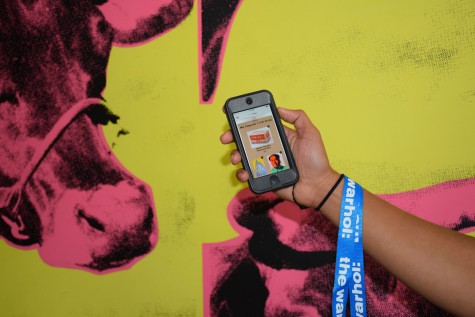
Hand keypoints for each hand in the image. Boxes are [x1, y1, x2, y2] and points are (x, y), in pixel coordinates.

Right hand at [220, 108, 339, 207]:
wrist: (318, 186)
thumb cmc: (316, 160)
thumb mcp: (310, 133)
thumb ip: (298, 118)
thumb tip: (279, 108)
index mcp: (278, 136)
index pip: (258, 126)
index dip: (245, 121)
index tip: (232, 115)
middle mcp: (269, 149)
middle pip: (246, 140)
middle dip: (232, 137)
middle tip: (226, 137)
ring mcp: (265, 164)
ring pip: (244, 157)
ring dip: (235, 155)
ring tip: (236, 157)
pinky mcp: (263, 178)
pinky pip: (248, 174)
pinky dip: (242, 173)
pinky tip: (244, 172)